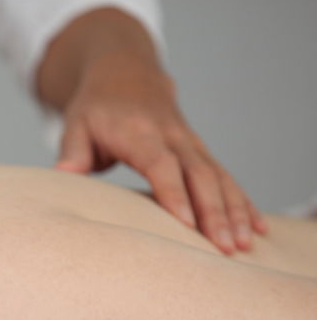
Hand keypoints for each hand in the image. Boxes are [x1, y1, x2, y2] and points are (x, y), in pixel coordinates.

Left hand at [55, 54, 267, 254]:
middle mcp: (173, 136)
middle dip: (215, 213)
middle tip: (225, 247)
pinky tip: (256, 227)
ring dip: (235, 211)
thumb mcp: (76, 123)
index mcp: (140, 131)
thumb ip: (72, 151)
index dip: (175, 194)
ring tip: (245, 244)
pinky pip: (225, 177)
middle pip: (200, 175)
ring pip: (219, 177)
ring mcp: (191, 143)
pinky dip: (243, 202)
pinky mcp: (200, 151)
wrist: (125, 72)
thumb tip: (63, 174)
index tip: (186, 224)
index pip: (162, 165)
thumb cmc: (95, 106)